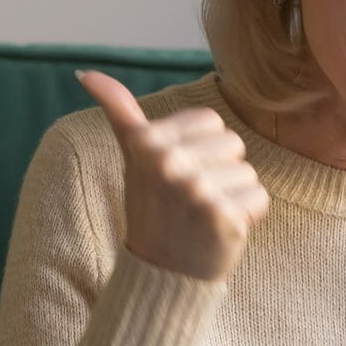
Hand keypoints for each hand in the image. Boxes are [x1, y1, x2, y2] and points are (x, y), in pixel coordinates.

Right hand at [74, 70, 269, 281]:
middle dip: (220, 171)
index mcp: (149, 141)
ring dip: (234, 195)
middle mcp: (171, 163)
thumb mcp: (132, 156)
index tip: (181, 173)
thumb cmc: (152, 207)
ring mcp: (197, 191)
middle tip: (193, 199)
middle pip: (234, 144)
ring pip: (247, 172)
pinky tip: (220, 230)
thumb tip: (86, 73)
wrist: (160, 272)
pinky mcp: (223, 217)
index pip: (212, 121)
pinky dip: (248, 216)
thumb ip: (118, 110)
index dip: (204, 148)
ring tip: (205, 215)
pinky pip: (259, 198)